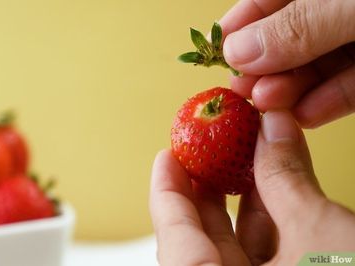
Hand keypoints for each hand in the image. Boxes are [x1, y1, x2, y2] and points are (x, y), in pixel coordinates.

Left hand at [149, 110, 354, 265]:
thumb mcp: (320, 235)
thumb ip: (286, 178)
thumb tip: (272, 125)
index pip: (173, 234)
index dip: (167, 189)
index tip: (168, 155)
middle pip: (197, 240)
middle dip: (204, 190)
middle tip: (206, 152)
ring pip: (233, 250)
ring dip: (241, 203)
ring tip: (243, 160)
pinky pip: (260, 262)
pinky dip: (266, 228)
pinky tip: (273, 193)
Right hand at [218, 0, 354, 127]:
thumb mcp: (348, 6)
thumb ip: (296, 27)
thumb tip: (238, 51)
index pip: (268, 0)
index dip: (238, 25)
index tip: (214, 53)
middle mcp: (338, 10)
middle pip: (288, 38)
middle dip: (262, 66)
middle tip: (242, 88)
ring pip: (318, 65)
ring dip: (290, 89)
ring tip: (269, 104)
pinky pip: (351, 84)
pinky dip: (328, 102)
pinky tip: (306, 116)